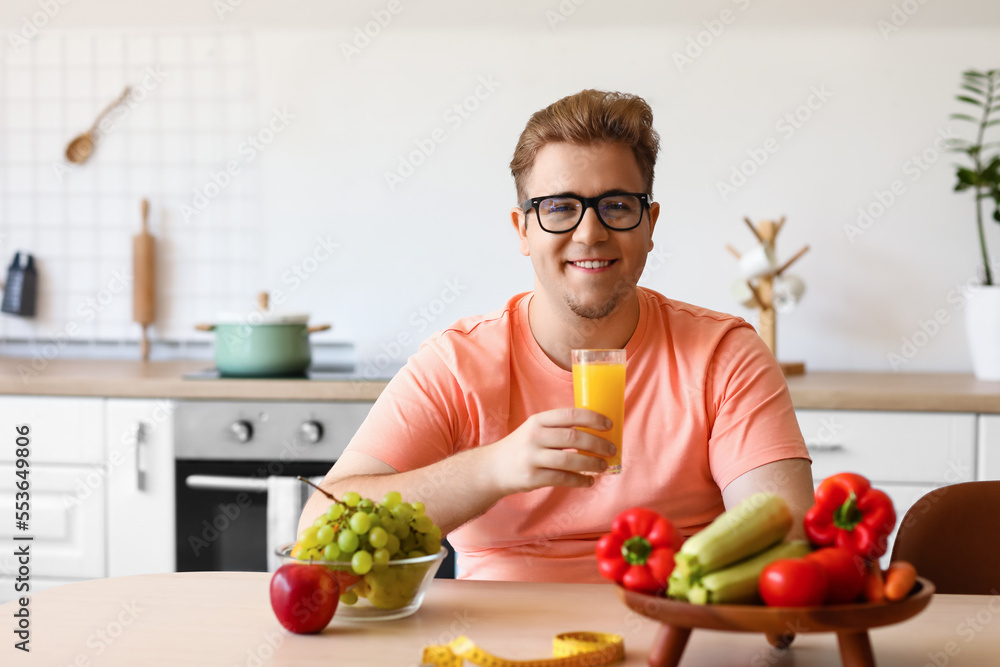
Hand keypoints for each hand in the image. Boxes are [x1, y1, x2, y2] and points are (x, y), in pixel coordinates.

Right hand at [487, 408, 616, 494]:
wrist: (492, 468)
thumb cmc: (522, 447)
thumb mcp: (535, 430)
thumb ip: (559, 429)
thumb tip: (595, 433)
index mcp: (538, 420)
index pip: (570, 415)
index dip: (593, 419)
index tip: (609, 425)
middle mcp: (534, 436)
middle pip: (573, 438)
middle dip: (597, 444)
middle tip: (612, 449)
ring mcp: (532, 457)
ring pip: (570, 461)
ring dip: (592, 464)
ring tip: (604, 466)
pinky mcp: (531, 477)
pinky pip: (562, 479)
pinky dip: (579, 480)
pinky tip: (589, 481)